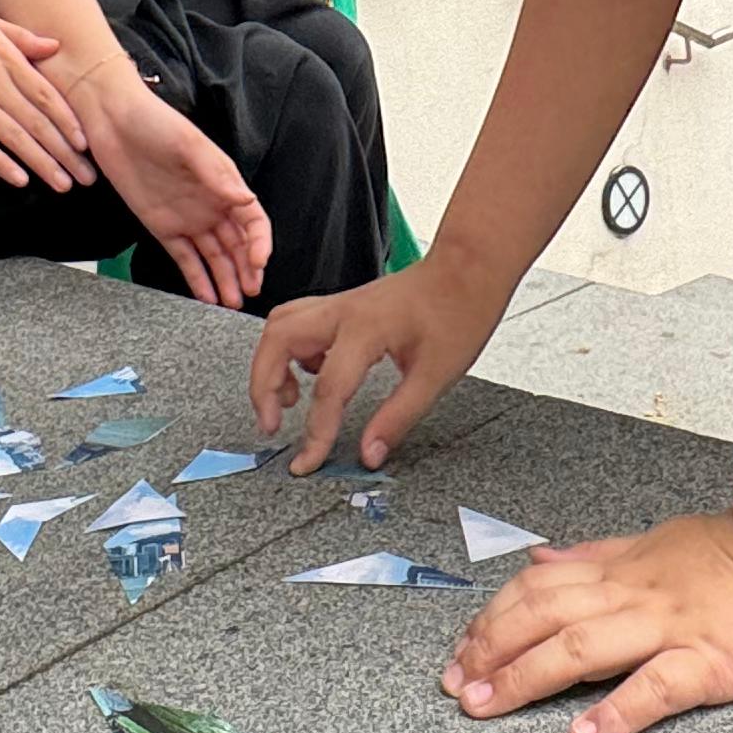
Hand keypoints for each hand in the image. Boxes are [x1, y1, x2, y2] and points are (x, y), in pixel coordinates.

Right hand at [0, 3, 91, 192]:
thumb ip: (23, 38)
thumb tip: (55, 46)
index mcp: (7, 59)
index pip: (46, 96)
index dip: (68, 121)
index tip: (85, 143)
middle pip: (37, 122)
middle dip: (64, 152)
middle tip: (85, 176)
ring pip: (15, 137)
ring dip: (41, 163)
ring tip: (62, 184)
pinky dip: (1, 163)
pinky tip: (19, 180)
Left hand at [83, 79, 269, 310]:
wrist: (112, 121)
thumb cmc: (155, 122)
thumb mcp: (189, 144)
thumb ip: (217, 175)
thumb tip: (245, 200)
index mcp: (223, 183)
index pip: (252, 220)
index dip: (259, 243)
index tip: (258, 263)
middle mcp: (210, 204)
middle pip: (236, 244)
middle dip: (246, 269)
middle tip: (251, 292)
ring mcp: (187, 217)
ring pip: (214, 255)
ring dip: (225, 279)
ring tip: (232, 303)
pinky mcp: (162, 226)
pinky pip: (184, 257)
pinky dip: (197, 277)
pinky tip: (207, 297)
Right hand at [248, 253, 502, 471]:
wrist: (469, 270)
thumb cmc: (460, 314)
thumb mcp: (436, 375)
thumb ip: (398, 417)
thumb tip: (369, 455)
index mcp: (366, 329)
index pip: (328, 389)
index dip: (316, 433)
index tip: (307, 463)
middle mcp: (343, 311)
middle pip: (277, 341)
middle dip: (263, 386)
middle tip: (272, 425)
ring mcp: (340, 304)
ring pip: (280, 325)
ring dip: (271, 363)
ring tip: (287, 401)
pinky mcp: (344, 305)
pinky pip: (298, 321)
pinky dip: (292, 350)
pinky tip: (314, 373)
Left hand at [440, 511, 732, 732]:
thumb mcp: (654, 542)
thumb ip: (595, 557)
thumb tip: (538, 560)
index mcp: (620, 570)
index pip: (538, 589)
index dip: (492, 619)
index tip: (458, 653)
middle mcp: (634, 597)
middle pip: (546, 617)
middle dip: (491, 651)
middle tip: (454, 688)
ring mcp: (671, 629)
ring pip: (584, 647)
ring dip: (527, 677)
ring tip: (486, 706)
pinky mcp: (712, 663)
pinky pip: (657, 686)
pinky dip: (617, 711)